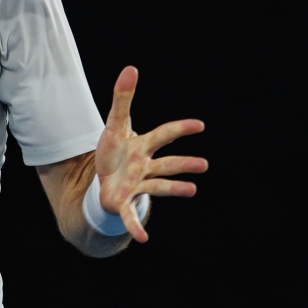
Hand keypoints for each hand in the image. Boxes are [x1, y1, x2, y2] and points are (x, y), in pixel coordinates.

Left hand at [94, 66, 206, 242]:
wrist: (104, 179)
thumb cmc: (114, 152)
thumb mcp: (114, 124)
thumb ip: (122, 98)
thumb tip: (131, 68)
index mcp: (143, 146)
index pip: (163, 135)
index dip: (179, 129)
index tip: (199, 126)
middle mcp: (144, 166)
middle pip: (166, 164)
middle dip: (183, 164)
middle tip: (204, 165)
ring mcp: (137, 185)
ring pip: (158, 187)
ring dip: (175, 189)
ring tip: (193, 190)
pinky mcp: (124, 201)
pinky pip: (131, 215)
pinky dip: (136, 226)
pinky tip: (143, 239)